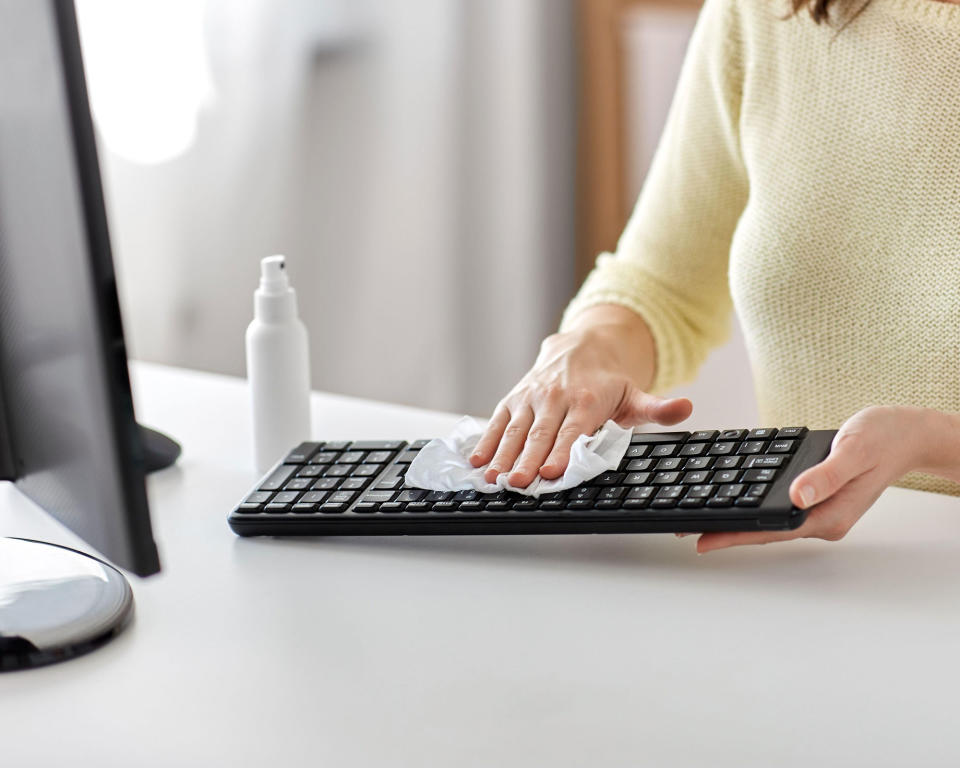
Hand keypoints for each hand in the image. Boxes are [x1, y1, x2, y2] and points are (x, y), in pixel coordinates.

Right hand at [469, 311, 691, 487]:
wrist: (581, 345)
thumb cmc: (608, 381)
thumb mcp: (637, 393)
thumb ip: (657, 408)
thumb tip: (685, 408)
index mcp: (587, 401)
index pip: (573, 432)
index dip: (561, 452)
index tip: (551, 472)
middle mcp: (555, 398)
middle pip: (540, 435)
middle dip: (527, 460)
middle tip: (517, 483)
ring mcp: (531, 398)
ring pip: (515, 430)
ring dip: (501, 455)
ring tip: (491, 477)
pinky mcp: (513, 399)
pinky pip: (497, 422)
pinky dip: (486, 441)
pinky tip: (477, 461)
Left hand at [695, 405, 927, 553]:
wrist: (904, 433)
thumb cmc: (883, 438)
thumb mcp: (853, 451)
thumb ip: (826, 475)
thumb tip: (798, 495)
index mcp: (830, 515)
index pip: (772, 531)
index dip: (736, 535)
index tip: (703, 540)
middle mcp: (822, 519)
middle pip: (765, 530)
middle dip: (727, 530)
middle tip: (685, 529)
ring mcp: (819, 510)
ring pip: (769, 519)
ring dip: (736, 518)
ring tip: (698, 517)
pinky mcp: (814, 498)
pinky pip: (777, 506)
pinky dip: (753, 503)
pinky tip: (732, 499)